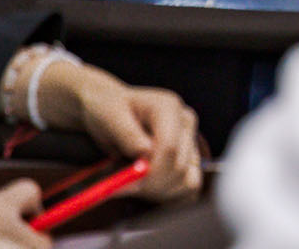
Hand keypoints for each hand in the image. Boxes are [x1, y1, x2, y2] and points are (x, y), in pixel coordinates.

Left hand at [55, 66, 202, 201]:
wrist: (111, 111)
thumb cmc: (107, 111)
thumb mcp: (109, 117)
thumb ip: (128, 134)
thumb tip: (145, 152)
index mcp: (169, 107)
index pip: (170, 148)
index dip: (150, 171)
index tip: (126, 183)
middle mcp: (185, 122)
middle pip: (178, 167)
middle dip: (150, 183)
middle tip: (122, 187)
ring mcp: (190, 139)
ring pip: (185, 179)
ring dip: (157, 189)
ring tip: (132, 180)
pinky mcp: (190, 156)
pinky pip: (189, 185)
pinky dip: (167, 192)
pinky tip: (146, 184)